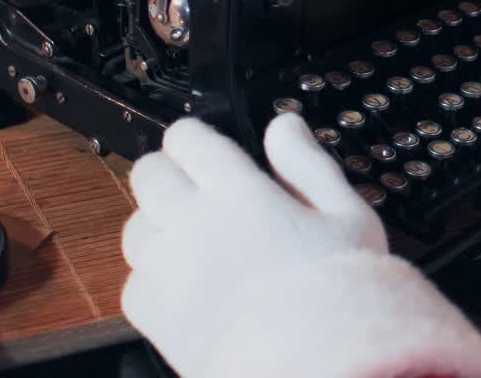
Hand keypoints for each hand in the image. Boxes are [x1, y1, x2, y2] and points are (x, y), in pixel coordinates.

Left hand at [122, 115, 480, 377]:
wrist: (315, 366)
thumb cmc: (339, 296)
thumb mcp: (348, 216)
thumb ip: (310, 164)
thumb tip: (285, 126)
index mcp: (240, 191)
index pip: (188, 138)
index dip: (195, 138)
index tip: (205, 148)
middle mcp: (193, 221)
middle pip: (148, 173)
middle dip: (168, 174)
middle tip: (194, 190)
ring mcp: (167, 266)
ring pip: (134, 224)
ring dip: (157, 224)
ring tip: (191, 241)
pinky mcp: (153, 311)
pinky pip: (132, 279)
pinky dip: (153, 277)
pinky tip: (188, 284)